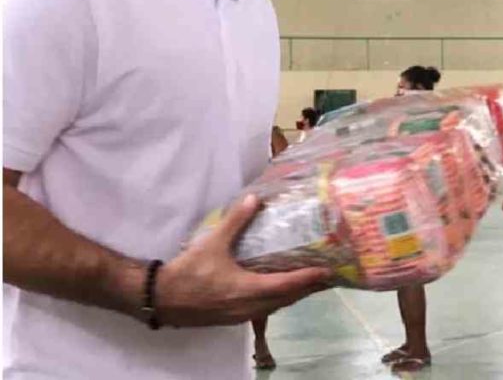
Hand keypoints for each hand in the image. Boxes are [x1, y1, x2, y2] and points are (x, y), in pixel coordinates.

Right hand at [155, 195, 331, 326]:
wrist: (161, 299)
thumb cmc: (188, 272)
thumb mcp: (212, 243)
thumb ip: (235, 221)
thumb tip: (254, 199)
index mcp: (247, 289)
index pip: (286, 285)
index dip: (308, 278)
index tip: (327, 271)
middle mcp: (249, 307)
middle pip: (286, 299)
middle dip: (308, 288)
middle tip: (327, 277)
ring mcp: (241, 316)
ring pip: (276, 307)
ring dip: (293, 296)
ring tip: (309, 284)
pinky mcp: (233, 319)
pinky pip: (264, 311)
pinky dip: (278, 301)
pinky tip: (279, 292)